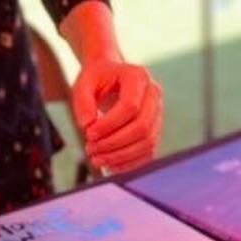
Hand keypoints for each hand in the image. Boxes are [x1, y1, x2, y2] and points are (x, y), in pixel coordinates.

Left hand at [71, 56, 161, 174]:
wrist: (110, 74)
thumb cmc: (97, 78)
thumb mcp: (83, 83)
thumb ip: (82, 102)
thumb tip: (87, 126)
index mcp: (137, 77)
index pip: (130, 106)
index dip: (109, 124)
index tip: (88, 134)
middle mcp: (153, 93)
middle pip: (142, 126)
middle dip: (114, 143)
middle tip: (91, 150)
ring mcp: (158, 112)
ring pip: (147, 142)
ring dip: (121, 156)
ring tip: (97, 160)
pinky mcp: (155, 128)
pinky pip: (149, 151)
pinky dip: (130, 163)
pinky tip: (111, 166)